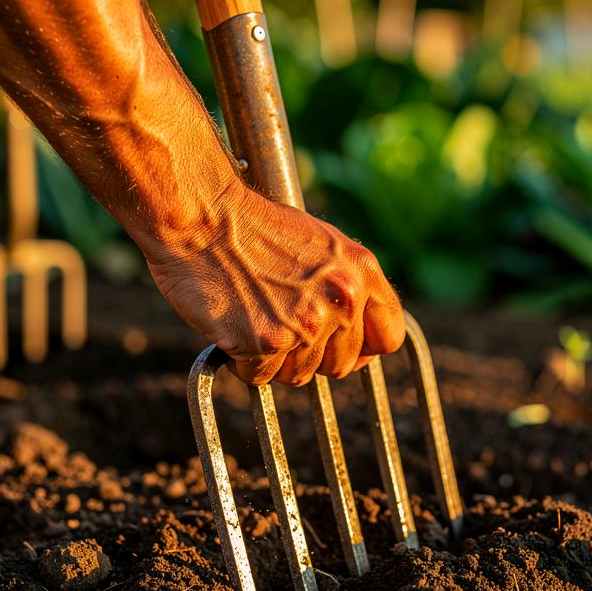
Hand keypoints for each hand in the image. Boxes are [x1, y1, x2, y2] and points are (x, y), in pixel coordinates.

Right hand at [146, 182, 404, 386]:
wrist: (202, 214)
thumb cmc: (251, 226)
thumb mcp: (320, 245)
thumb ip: (343, 285)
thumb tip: (351, 331)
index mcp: (362, 271)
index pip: (389, 337)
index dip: (363, 349)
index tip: (341, 348)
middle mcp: (343, 299)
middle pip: (340, 365)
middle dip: (310, 354)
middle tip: (279, 322)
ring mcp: (307, 324)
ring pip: (298, 375)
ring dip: (273, 357)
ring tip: (253, 313)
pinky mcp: (268, 342)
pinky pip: (259, 377)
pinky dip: (242, 360)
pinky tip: (233, 322)